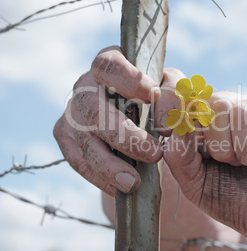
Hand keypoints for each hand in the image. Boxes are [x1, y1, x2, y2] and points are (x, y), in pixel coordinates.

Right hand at [53, 46, 181, 195]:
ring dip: (109, 164)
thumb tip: (167, 118)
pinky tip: (120, 187)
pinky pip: (79, 161)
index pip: (110, 66)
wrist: (140, 120)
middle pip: (94, 108)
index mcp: (110, 65)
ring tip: (134, 183)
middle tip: (153, 154)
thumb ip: (174, 95)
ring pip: (84, 140)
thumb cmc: (157, 99)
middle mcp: (85, 86)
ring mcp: (72, 113)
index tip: (153, 95)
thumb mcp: (171, 90)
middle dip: (124, 135)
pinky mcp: (66, 138)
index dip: (128, 80)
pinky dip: (100, 177)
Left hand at [163, 91, 246, 248]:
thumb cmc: (239, 203)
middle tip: (235, 164)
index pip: (193, 99)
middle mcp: (239, 109)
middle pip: (216, 103)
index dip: (190, 121)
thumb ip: (180, 158)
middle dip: (221, 145)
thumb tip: (175, 128)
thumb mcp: (198, 185)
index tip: (197, 148)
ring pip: (242, 112)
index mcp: (214, 122)